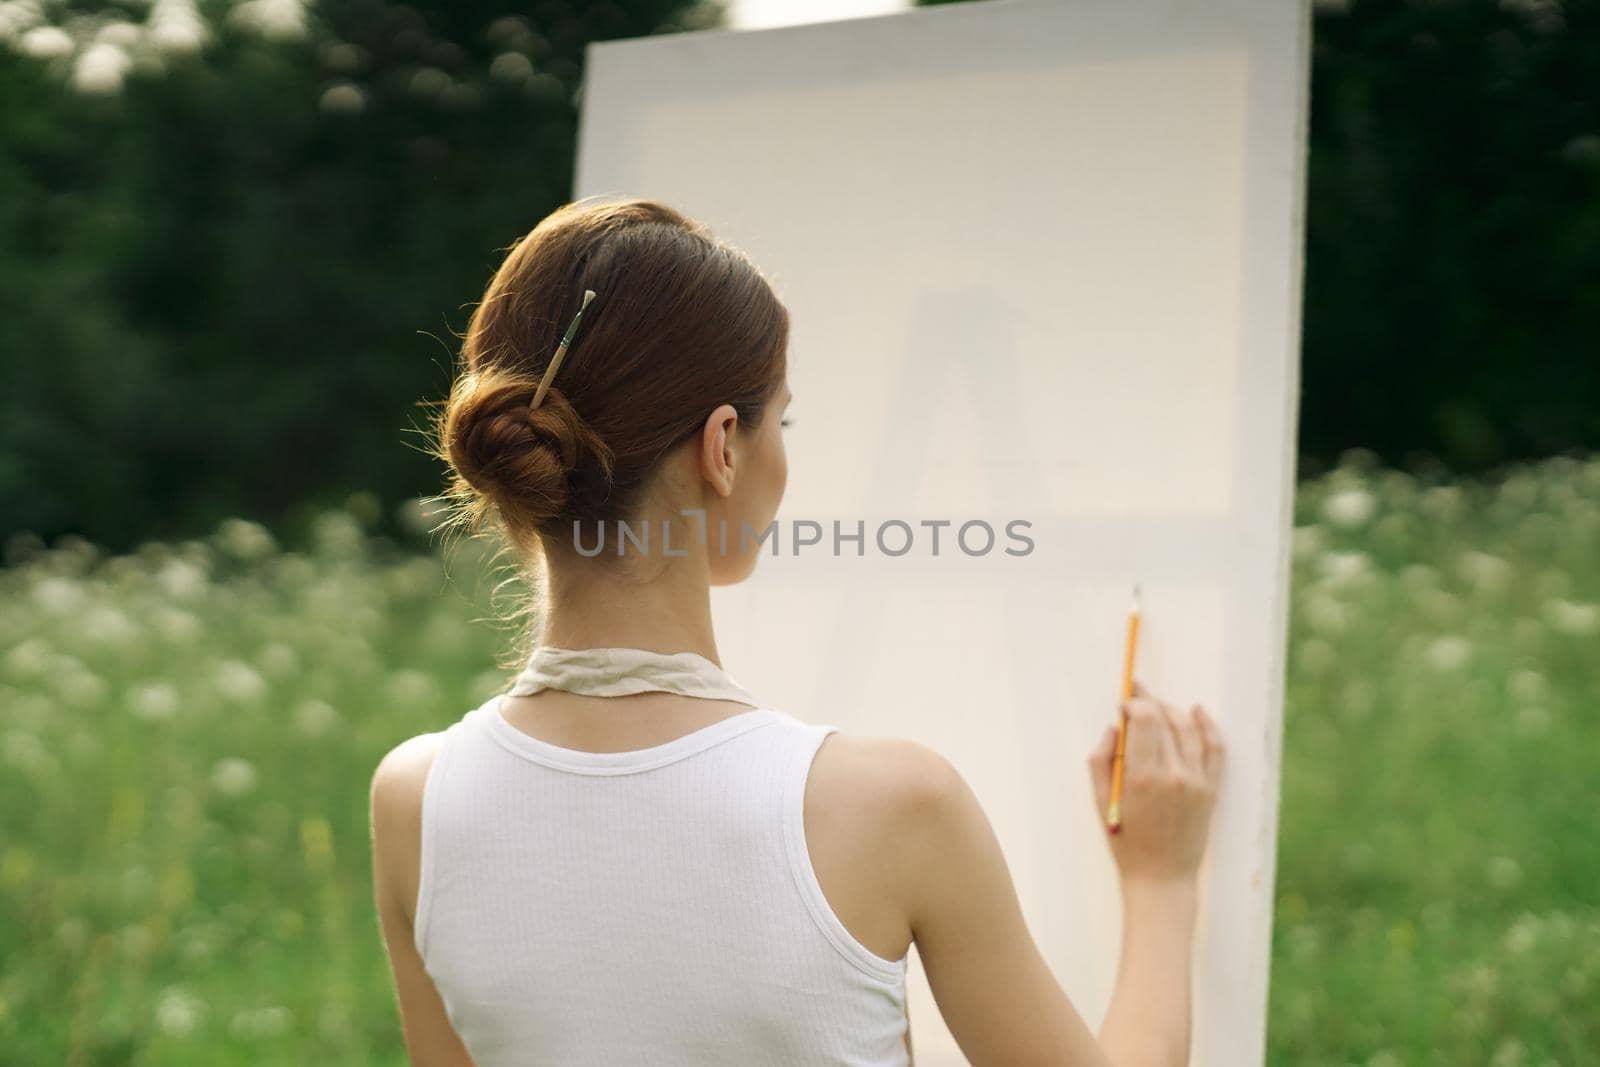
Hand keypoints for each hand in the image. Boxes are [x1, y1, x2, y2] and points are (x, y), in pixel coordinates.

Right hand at [1087, 680, 1224, 884]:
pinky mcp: (1211, 790)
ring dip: (1172, 709)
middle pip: (1166, 719)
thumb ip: (1101, 760)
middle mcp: (1173, 775)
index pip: (1145, 719)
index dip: (1134, 703)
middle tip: (1137, 695)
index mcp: (1142, 777)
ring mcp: (1197, 782)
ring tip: (1159, 704)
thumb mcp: (1100, 802)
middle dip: (1149, 701)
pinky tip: (1199, 710)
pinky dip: (1208, 726)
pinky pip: (1215, 749)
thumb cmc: (1125, 842)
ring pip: (1189, 728)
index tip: (1124, 704)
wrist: (1162, 878)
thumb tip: (1113, 728)